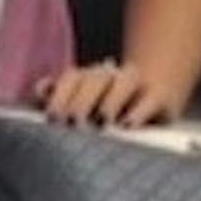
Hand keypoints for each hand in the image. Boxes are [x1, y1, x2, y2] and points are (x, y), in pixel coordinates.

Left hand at [34, 57, 171, 127]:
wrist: (150, 103)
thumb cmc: (101, 113)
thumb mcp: (77, 108)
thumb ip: (56, 99)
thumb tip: (41, 89)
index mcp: (86, 77)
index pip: (72, 78)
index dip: (60, 96)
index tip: (53, 118)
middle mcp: (112, 75)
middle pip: (95, 79)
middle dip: (82, 101)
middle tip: (74, 123)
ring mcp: (137, 84)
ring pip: (124, 81)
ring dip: (111, 100)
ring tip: (103, 120)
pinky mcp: (160, 98)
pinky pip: (151, 100)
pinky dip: (139, 111)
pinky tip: (127, 125)